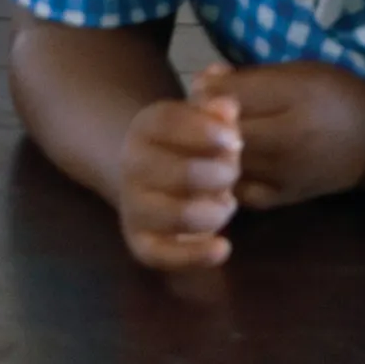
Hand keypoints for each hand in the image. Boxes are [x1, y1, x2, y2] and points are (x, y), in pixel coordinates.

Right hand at [117, 88, 243, 269]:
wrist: (150, 179)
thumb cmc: (188, 147)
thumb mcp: (202, 122)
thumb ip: (216, 112)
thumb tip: (226, 106)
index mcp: (143, 128)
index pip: (167, 122)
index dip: (203, 131)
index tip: (233, 141)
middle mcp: (130, 166)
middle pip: (180, 172)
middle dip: (219, 175)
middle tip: (231, 174)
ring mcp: (133, 207)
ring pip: (179, 215)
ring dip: (215, 211)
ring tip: (226, 204)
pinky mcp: (141, 243)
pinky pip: (163, 257)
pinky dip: (196, 255)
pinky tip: (223, 247)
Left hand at [211, 61, 364, 209]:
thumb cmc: (334, 95)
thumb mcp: (296, 73)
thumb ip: (248, 78)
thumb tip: (201, 83)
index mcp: (294, 99)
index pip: (229, 97)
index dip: (207, 89)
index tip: (207, 83)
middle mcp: (289, 141)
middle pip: (222, 133)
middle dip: (201, 119)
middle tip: (200, 109)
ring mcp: (285, 175)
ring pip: (224, 164)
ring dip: (206, 150)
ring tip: (207, 135)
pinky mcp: (284, 198)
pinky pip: (239, 193)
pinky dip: (224, 179)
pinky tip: (222, 163)